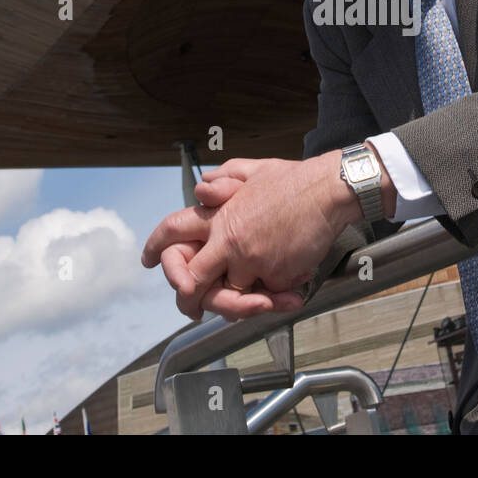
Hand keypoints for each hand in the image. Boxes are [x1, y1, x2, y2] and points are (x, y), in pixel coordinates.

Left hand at [142, 153, 355, 320]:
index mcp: (218, 215)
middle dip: (186, 298)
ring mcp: (251, 260)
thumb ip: (222, 179)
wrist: (327, 191)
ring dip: (236, 302)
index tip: (149, 259)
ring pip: (229, 294)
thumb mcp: (250, 169)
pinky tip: (286, 286)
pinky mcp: (274, 275)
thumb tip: (202, 190)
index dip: (156, 247)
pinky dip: (273, 294)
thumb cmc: (294, 179)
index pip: (173, 231)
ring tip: (250, 302)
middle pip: (192, 279)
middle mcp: (228, 241)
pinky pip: (266, 294)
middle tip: (189, 307)